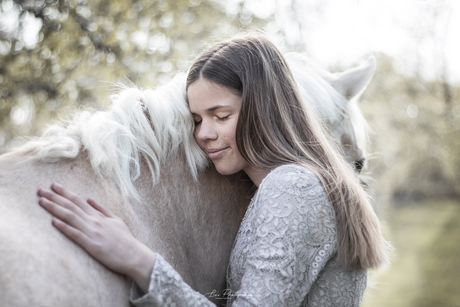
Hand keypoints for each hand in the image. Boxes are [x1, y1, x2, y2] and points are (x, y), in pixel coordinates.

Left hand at [37, 183, 155, 291]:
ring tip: (41, 201)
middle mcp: (94, 221)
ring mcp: (93, 232)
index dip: (64, 192)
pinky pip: (75, 235)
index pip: (78, 200)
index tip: (53, 185)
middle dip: (54, 197)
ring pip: (71, 217)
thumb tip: (89, 198)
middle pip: (71, 206)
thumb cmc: (125, 240)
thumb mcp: (116, 220)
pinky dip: (64, 227)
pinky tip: (53, 222)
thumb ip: (102, 209)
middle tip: (40, 189)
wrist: (134, 255)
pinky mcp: (92, 245)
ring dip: (55, 208)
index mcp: (99, 215)